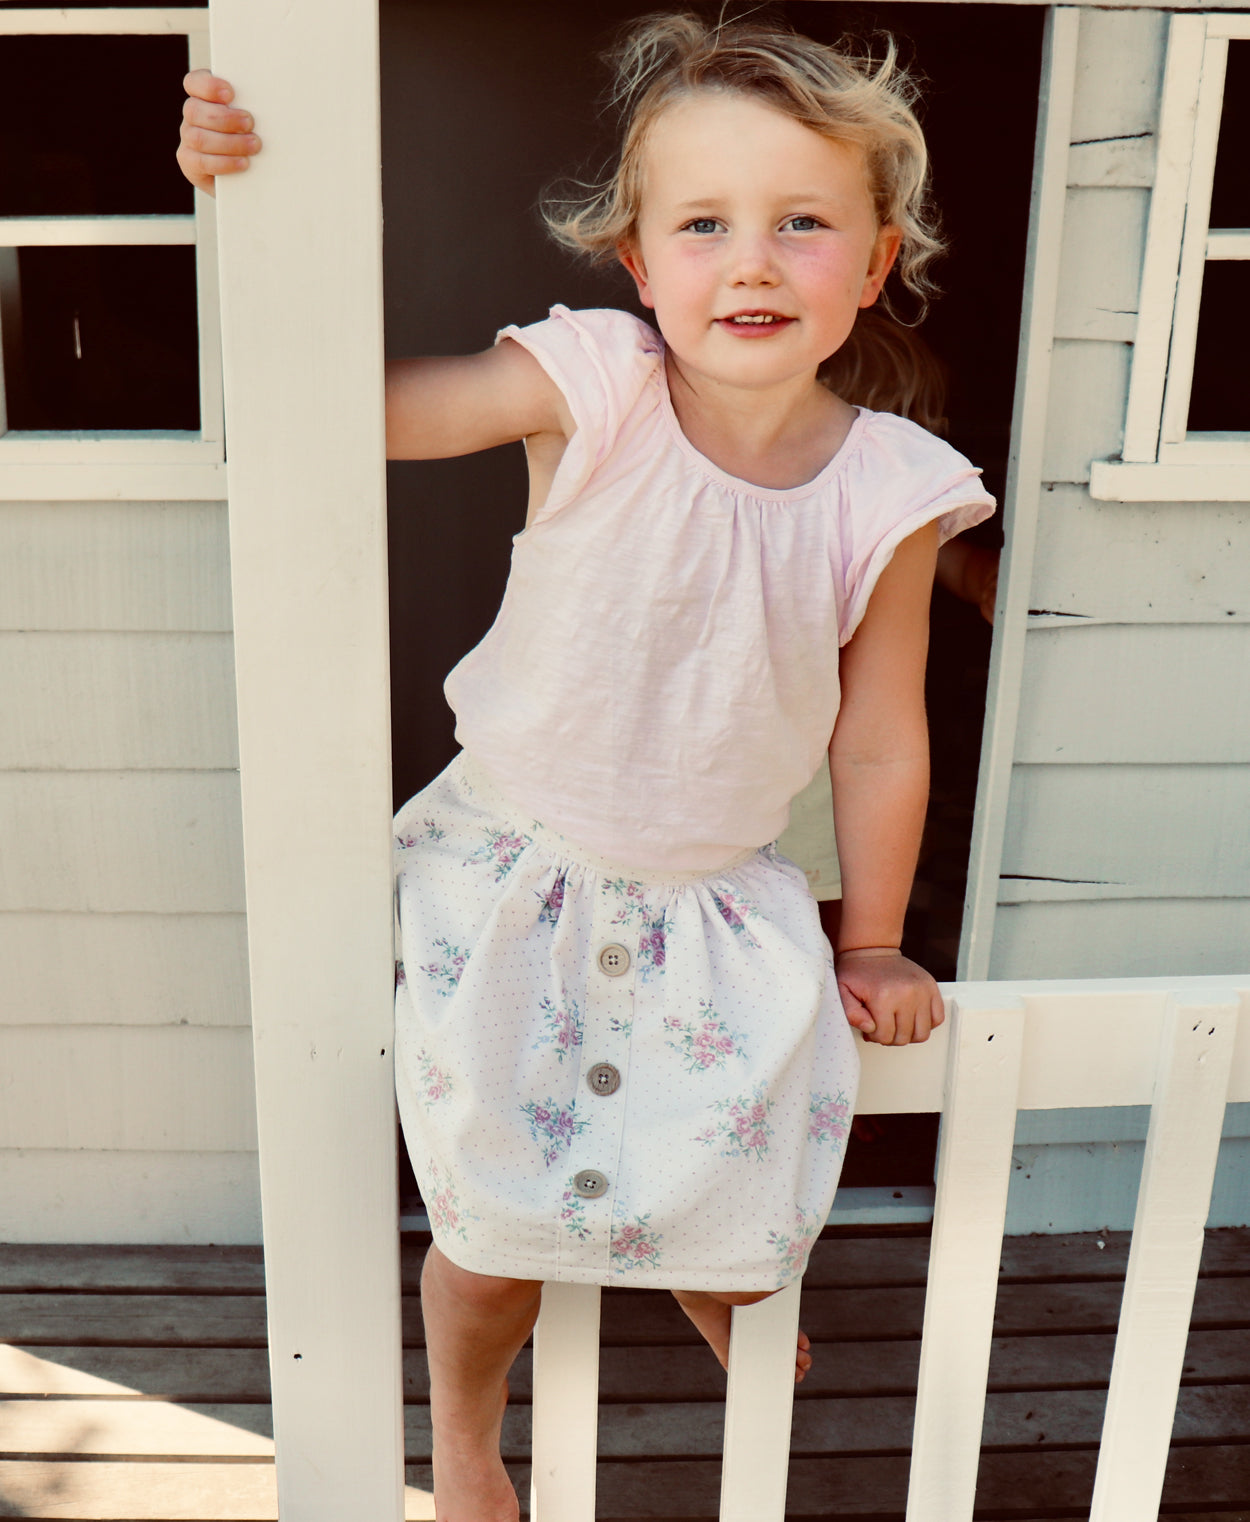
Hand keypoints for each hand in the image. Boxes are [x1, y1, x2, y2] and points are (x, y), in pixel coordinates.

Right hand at [176, 70, 260, 194]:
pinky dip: (224, 163)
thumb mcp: (253, 116)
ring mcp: (188, 139)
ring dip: (229, 142)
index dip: (208, 86)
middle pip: (194, 110)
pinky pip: (200, 162)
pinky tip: (244, 162)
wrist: (247, 173)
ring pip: (198, 137)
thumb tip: (271, 100)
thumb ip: (252, 104)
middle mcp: (192, 116)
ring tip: (254, 145)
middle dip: (225, 118)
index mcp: (203, 96)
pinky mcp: (190, 163)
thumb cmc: (253, 133)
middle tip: (250, 123)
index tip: (230, 93)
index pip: (193, 83)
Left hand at [834, 949, 943, 1044]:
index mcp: (883, 997)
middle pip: (904, 1037)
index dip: (875, 1036)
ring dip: (909, 1034)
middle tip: (882, 1025)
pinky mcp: (932, 987)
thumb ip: (851, 1013)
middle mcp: (907, 994)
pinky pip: (938, 1019)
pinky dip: (926, 1023)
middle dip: (891, 1036)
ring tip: (897, 1024)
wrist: (873, 949)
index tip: (870, 1025)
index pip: (885, 1036)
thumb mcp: (842, 991)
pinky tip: (911, 1017)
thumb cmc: (857, 972)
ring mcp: (922, 991)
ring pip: (922, 1033)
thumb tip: (870, 1028)